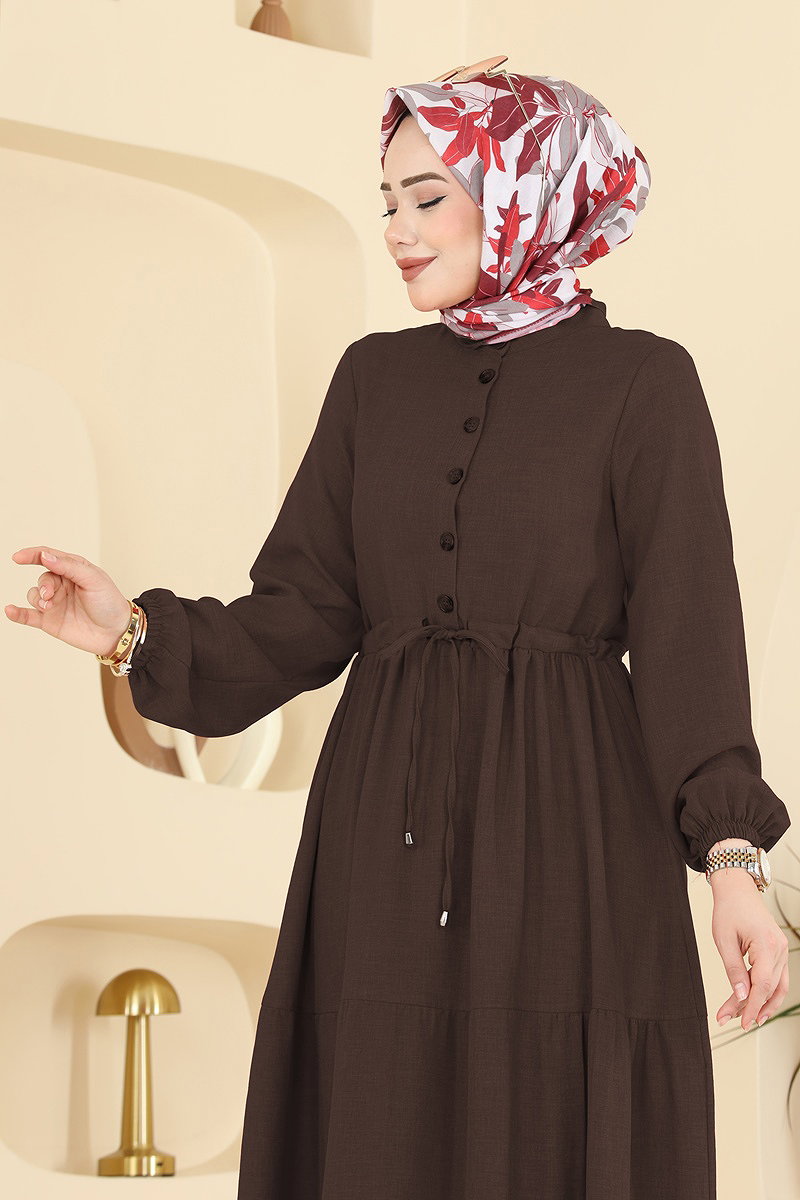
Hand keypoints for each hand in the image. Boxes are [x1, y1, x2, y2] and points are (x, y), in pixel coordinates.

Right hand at [5, 546, 133, 657]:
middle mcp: (62, 585)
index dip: (32, 555)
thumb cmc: (109, 602)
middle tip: (50, 595)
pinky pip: (28, 616)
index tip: (18, 557)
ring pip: (34, 595)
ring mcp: (55, 603)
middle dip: (44, 585)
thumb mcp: (93, 579)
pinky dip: (17, 613)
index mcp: (73, 570)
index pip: (48, 557)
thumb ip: (69, 566)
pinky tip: (10, 610)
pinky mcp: (50, 622)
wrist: (117, 633)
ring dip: (36, 598)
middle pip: (43, 578)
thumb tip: (45, 556)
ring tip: (47, 606)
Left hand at [711, 870, 788, 1031]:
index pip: (762, 985)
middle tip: (730, 1020)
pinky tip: (757, 1003)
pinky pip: (777, 977)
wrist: (738, 889)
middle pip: (768, 988)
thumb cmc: (728, 910)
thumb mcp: (724, 940)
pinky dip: (768, 991)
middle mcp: (780, 949)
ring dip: (764, 1004)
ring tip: (748, 1019)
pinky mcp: (778, 951)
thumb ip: (733, 969)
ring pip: (777, 986)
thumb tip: (740, 995)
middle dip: (750, 1007)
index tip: (740, 1021)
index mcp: (766, 945)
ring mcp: (782, 950)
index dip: (751, 1006)